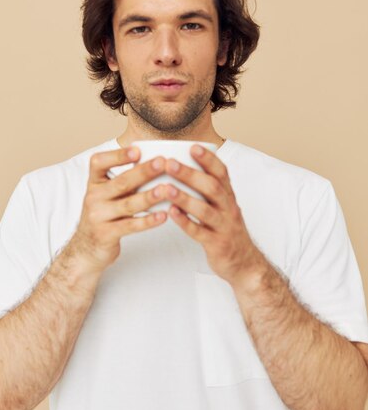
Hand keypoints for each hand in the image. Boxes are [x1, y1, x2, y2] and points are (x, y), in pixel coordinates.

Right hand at [74, 146, 167, 271]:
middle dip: (143, 172)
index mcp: (94, 182)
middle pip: (121, 182)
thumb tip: (153, 160)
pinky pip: (130, 226)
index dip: (117, 155)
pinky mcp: (106, 234)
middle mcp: (94, 197)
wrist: (86, 248)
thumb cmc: (104, 214)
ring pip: (128, 204)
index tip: (137, 150)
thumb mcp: (106, 194)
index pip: (99, 163)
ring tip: (167, 189)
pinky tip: (163, 215)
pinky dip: (148, 221)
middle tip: (162, 162)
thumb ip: (123, 179)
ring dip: (149, 196)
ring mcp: (98, 216)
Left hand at [161, 144, 260, 282]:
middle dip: (190, 174)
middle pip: (211, 187)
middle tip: (170, 163)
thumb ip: (208, 189)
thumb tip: (183, 167)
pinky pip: (200, 232)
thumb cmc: (226, 229)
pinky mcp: (216, 244)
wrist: (244, 263)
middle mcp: (228, 208)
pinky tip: (171, 213)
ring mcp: (223, 226)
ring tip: (166, 188)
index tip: (192, 147)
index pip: (222, 173)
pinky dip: (185, 222)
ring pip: (205, 210)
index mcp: (229, 196)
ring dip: (185, 198)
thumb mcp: (223, 206)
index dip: (208, 159)